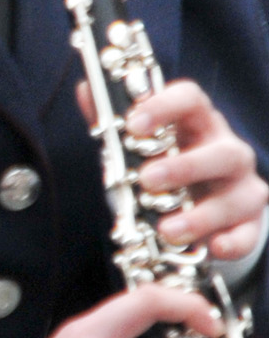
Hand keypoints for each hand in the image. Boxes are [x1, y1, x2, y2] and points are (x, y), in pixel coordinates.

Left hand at [77, 78, 267, 262]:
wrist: (192, 200)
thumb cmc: (159, 161)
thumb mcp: (134, 142)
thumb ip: (110, 119)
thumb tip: (85, 89)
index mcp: (196, 120)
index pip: (190, 99)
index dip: (164, 107)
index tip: (133, 125)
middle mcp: (227, 149)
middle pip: (222, 151)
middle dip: (185, 167)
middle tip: (147, 180)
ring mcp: (243, 185)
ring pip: (237, 196)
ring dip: (201, 215)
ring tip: (166, 229)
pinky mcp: (251, 220)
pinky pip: (249, 233)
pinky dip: (233, 242)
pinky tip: (213, 248)